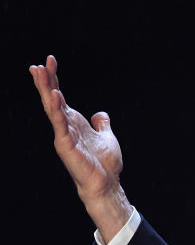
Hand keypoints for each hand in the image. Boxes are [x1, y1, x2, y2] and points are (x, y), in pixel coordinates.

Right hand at [29, 55, 131, 240]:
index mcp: (73, 123)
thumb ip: (101, 125)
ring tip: (40, 72)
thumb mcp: (106, 137)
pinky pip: (60, 125)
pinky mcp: (66, 145)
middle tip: (38, 64)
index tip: (49, 61)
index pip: (60, 97)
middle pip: (51, 99)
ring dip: (46, 90)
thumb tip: (100, 115)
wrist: (107, 183)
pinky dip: (57, 110)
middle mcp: (65, 127)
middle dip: (45, 81)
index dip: (54, 79)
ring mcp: (64, 135)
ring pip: (52, 109)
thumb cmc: (105, 163)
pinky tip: (55, 95)